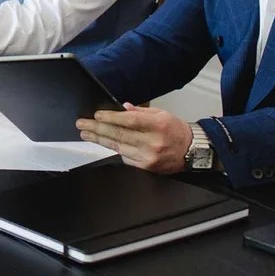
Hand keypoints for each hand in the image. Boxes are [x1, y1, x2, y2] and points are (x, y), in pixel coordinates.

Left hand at [76, 103, 192, 173]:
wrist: (193, 151)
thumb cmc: (176, 131)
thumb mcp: (161, 114)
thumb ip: (140, 111)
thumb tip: (122, 108)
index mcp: (158, 125)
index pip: (129, 120)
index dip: (110, 118)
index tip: (96, 115)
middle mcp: (153, 142)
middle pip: (119, 134)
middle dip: (97, 129)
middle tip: (82, 124)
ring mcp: (148, 156)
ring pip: (118, 147)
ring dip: (99, 139)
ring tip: (86, 134)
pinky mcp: (146, 167)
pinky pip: (124, 157)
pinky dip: (114, 149)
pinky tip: (105, 143)